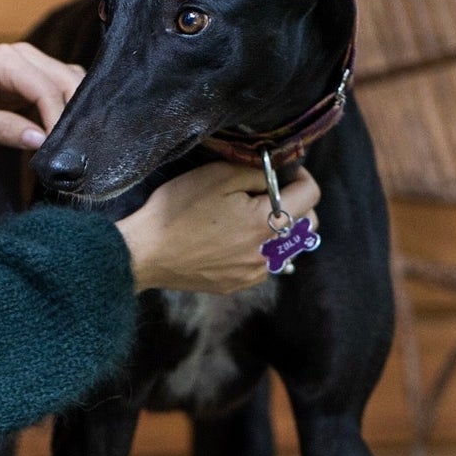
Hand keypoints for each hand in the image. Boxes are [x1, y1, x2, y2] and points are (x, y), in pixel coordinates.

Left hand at [0, 44, 83, 145]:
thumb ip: (2, 129)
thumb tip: (40, 141)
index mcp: (6, 60)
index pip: (47, 89)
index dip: (58, 120)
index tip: (60, 150)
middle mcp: (23, 54)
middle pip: (67, 81)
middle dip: (73, 113)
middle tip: (72, 148)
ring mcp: (29, 62)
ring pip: (69, 81)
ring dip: (74, 109)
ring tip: (71, 141)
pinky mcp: (30, 75)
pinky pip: (58, 87)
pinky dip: (66, 106)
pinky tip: (63, 131)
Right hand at [117, 161, 320, 294]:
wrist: (144, 253)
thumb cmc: (177, 210)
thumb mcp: (216, 176)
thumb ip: (255, 173)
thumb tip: (275, 176)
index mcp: (266, 222)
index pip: (311, 195)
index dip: (301, 176)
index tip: (284, 171)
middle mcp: (267, 252)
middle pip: (307, 226)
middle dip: (298, 205)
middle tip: (273, 194)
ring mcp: (253, 273)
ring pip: (287, 248)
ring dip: (279, 231)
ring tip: (252, 218)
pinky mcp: (237, 285)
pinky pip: (264, 266)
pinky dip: (260, 251)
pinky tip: (235, 241)